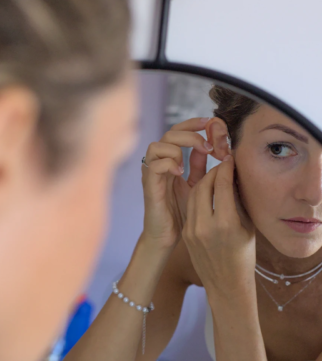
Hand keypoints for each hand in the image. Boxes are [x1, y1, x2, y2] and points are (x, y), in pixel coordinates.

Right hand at [141, 117, 213, 250]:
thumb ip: (199, 167)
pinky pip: (154, 165)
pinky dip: (169, 164)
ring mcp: (151, 174)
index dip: (192, 123)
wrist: (167, 237)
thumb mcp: (195, 185)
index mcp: (169, 160)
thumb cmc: (180, 212)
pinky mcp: (149, 186)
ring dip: (177, 149)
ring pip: (157, 145)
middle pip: (169, 133)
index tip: (211, 124)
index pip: (178, 131)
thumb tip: (209, 146)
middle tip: (208, 146)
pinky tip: (180, 173)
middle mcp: (158, 163)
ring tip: (191, 162)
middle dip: (190, 134)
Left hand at [183, 156, 255, 297]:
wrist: (227, 284)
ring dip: (204, 181)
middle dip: (213, 172)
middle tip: (222, 166)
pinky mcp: (186, 234)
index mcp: (226, 223)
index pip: (221, 184)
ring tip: (215, 176)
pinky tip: (207, 192)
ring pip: (193, 194)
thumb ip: (238, 201)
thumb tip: (235, 176)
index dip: (226, 168)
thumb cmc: (244, 256)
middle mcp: (206, 226)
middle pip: (204, 185)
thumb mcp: (247, 227)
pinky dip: (198, 196)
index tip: (231, 160)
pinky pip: (190, 207)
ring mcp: (192, 230)